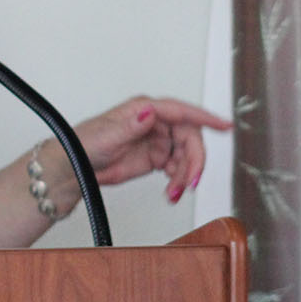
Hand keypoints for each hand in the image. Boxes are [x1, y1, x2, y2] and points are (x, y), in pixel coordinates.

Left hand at [71, 96, 231, 203]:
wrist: (75, 168)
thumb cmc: (84, 144)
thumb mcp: (107, 135)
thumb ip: (131, 126)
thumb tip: (148, 113)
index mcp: (144, 110)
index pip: (181, 111)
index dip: (206, 118)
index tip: (225, 126)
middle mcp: (154, 122)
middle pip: (189, 137)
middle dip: (194, 160)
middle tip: (190, 180)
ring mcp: (156, 140)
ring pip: (186, 155)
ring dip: (185, 174)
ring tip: (174, 191)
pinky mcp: (156, 158)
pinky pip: (177, 168)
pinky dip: (178, 180)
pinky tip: (171, 190)